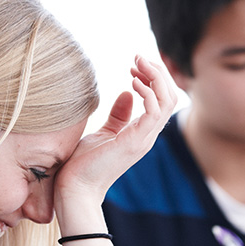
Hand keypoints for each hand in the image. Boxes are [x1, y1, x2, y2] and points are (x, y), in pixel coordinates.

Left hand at [54, 56, 176, 226]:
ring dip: (155, 77)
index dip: (153, 78)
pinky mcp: (136, 141)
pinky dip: (148, 92)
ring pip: (167, 100)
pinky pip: (154, 111)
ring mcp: (144, 139)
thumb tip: (126, 94)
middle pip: (169, 96)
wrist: (75, 188)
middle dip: (157, 72)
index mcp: (142, 133)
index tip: (135, 64)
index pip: (162, 100)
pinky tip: (132, 81)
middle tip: (138, 57)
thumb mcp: (103, 133)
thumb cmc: (84, 165)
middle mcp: (147, 136)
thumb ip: (118, 116)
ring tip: (137, 63)